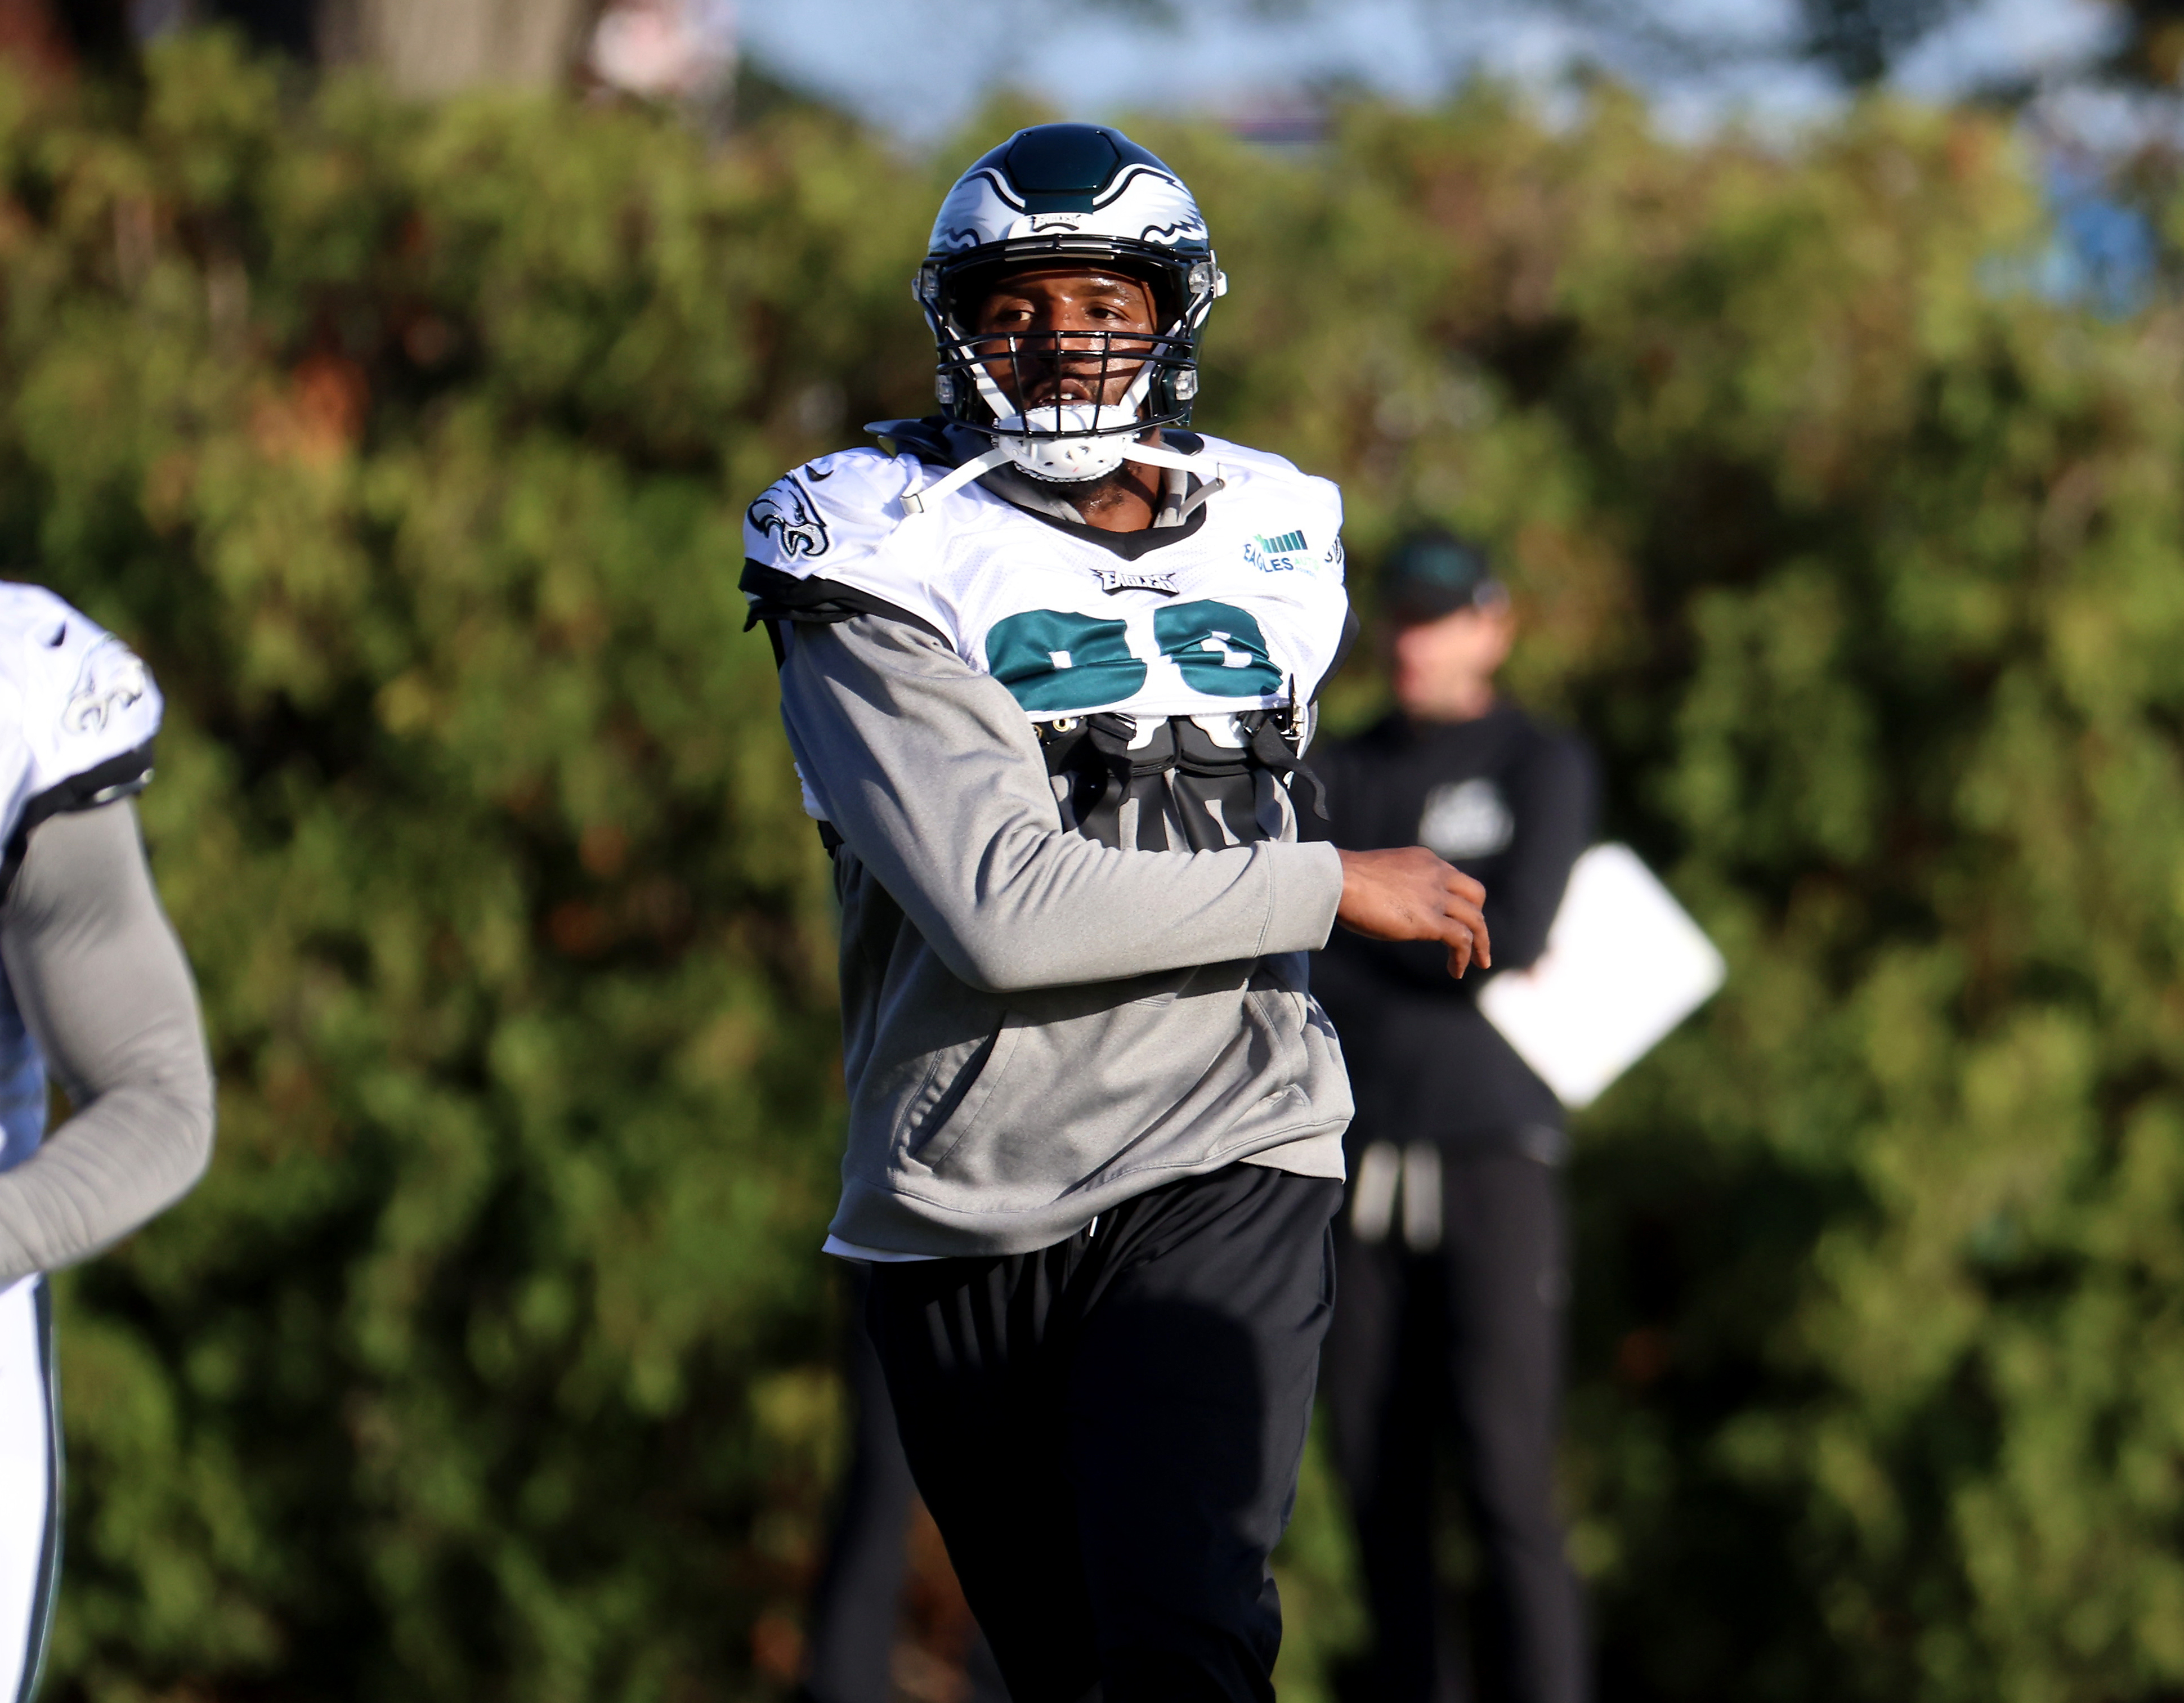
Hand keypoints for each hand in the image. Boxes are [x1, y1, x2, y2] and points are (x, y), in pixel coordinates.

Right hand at [1334, 847, 1491, 978]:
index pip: (1455, 879)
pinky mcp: (1429, 921)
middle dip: (1478, 919)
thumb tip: (1390, 905)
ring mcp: (1435, 897)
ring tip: (1479, 963)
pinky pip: (1461, 939)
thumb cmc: (1343, 879)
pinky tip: (1455, 971)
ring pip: (1475, 920)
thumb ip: (1395, 886)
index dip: (1460, 901)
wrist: (1335, 880)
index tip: (1456, 918)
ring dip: (1480, 944)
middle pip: (1475, 895)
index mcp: (1424, 860)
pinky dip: (1464, 957)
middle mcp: (1436, 874)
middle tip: (1477, 940)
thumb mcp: (1380, 875)